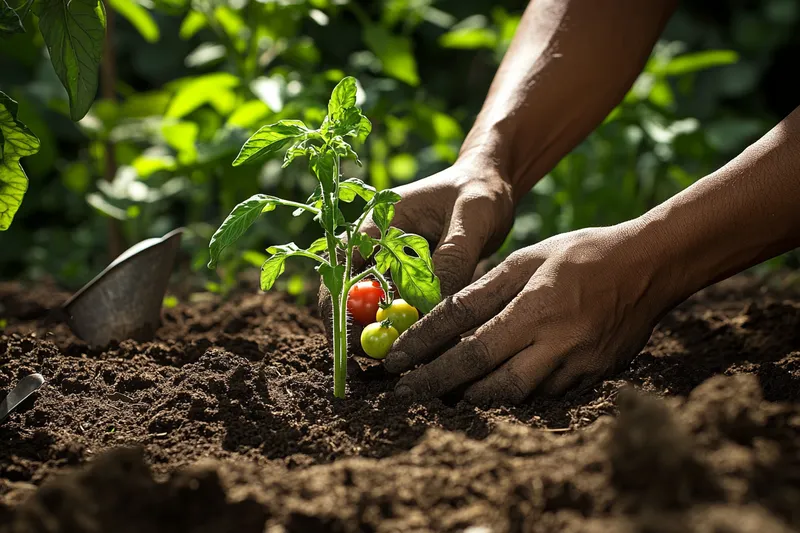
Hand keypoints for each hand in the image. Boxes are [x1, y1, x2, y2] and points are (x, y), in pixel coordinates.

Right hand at [318, 161, 515, 353]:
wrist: (491, 184)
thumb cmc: (480, 191)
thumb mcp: (472, 217)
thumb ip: (452, 259)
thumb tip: (434, 307)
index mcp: (378, 222)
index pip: (343, 268)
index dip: (342, 308)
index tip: (356, 341)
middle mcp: (376, 245)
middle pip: (350, 294)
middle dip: (359, 330)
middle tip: (382, 361)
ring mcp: (390, 263)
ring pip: (374, 307)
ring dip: (385, 332)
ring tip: (406, 358)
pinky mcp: (409, 278)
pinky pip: (400, 309)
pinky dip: (408, 327)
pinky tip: (427, 344)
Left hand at [383, 222, 677, 403]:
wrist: (650, 266)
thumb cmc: (581, 254)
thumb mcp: (527, 258)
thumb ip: (485, 291)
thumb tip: (441, 318)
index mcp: (537, 305)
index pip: (467, 337)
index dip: (427, 351)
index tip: (395, 362)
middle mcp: (557, 341)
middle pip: (488, 380)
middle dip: (442, 387)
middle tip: (409, 391)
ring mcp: (579, 365)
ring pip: (514, 397)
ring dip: (473, 398)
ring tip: (442, 393)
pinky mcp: (593, 377)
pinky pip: (543, 397)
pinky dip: (511, 396)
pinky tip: (489, 390)